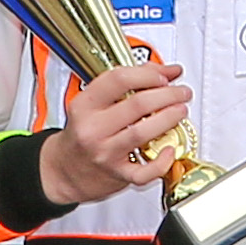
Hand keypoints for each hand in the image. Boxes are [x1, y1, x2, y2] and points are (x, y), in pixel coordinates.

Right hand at [37, 63, 192, 206]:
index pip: (118, 79)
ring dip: (169, 119)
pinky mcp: (117, 174)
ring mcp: (104, 152)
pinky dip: (162, 162)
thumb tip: (164, 70)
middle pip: (136, 104)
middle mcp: (92, 128)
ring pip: (142, 132)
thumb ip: (128, 83)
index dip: (147, 74)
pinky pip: (143, 171)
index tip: (164, 75)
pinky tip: (171, 150)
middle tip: (181, 92)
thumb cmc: (83, 133)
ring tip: (181, 110)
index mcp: (85, 105)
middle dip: (168, 94)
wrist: (64, 170)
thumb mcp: (94, 104)